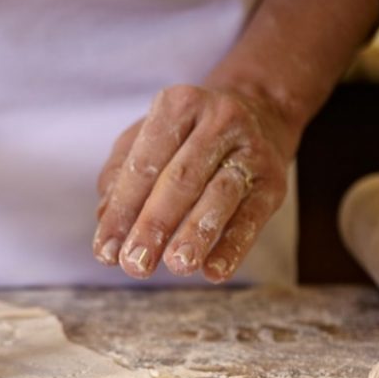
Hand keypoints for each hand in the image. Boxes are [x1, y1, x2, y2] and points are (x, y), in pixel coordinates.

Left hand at [92, 84, 295, 282]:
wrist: (260, 114)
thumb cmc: (185, 136)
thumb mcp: (146, 139)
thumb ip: (120, 175)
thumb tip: (105, 218)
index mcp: (177, 105)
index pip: (144, 164)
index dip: (122, 209)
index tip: (104, 252)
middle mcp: (218, 120)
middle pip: (180, 179)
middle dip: (154, 225)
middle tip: (134, 264)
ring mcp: (251, 149)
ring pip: (220, 195)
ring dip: (196, 234)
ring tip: (177, 266)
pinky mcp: (274, 181)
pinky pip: (252, 217)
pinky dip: (234, 246)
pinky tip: (213, 271)